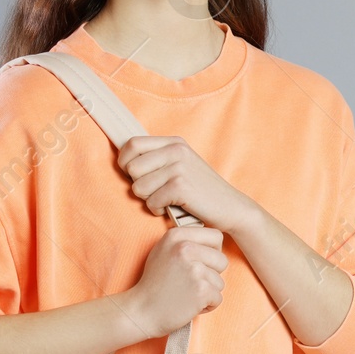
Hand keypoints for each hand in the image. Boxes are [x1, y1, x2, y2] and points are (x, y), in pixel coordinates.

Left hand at [117, 135, 257, 234]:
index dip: (124, 162)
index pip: (132, 144)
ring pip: (138, 187)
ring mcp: (179, 167)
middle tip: (156, 192)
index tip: (135, 176)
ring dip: (149, 200)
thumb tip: (124, 159)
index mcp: (174, 142)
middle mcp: (176, 150)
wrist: (231, 207)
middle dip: (138, 185)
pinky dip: (158, 210)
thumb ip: (158, 159)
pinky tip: (173, 208)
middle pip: (131, 167)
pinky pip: (151, 202)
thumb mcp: (181, 165)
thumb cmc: (200, 190)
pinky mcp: (180, 186)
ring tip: (166, 200)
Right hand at [123, 225, 228, 339]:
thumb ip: (185, 242)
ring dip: (207, 292)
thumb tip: (215, 240)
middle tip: (190, 282)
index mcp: (176, 236)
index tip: (199, 263)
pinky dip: (206, 306)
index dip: (212, 252)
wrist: (141, 312)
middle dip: (211, 275)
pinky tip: (188, 305)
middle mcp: (185, 248)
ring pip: (219, 281)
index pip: (216, 236)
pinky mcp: (201, 289)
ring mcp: (194, 269)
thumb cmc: (154, 284)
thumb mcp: (163, 251)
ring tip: (185, 294)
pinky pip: (218, 298)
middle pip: (222, 260)